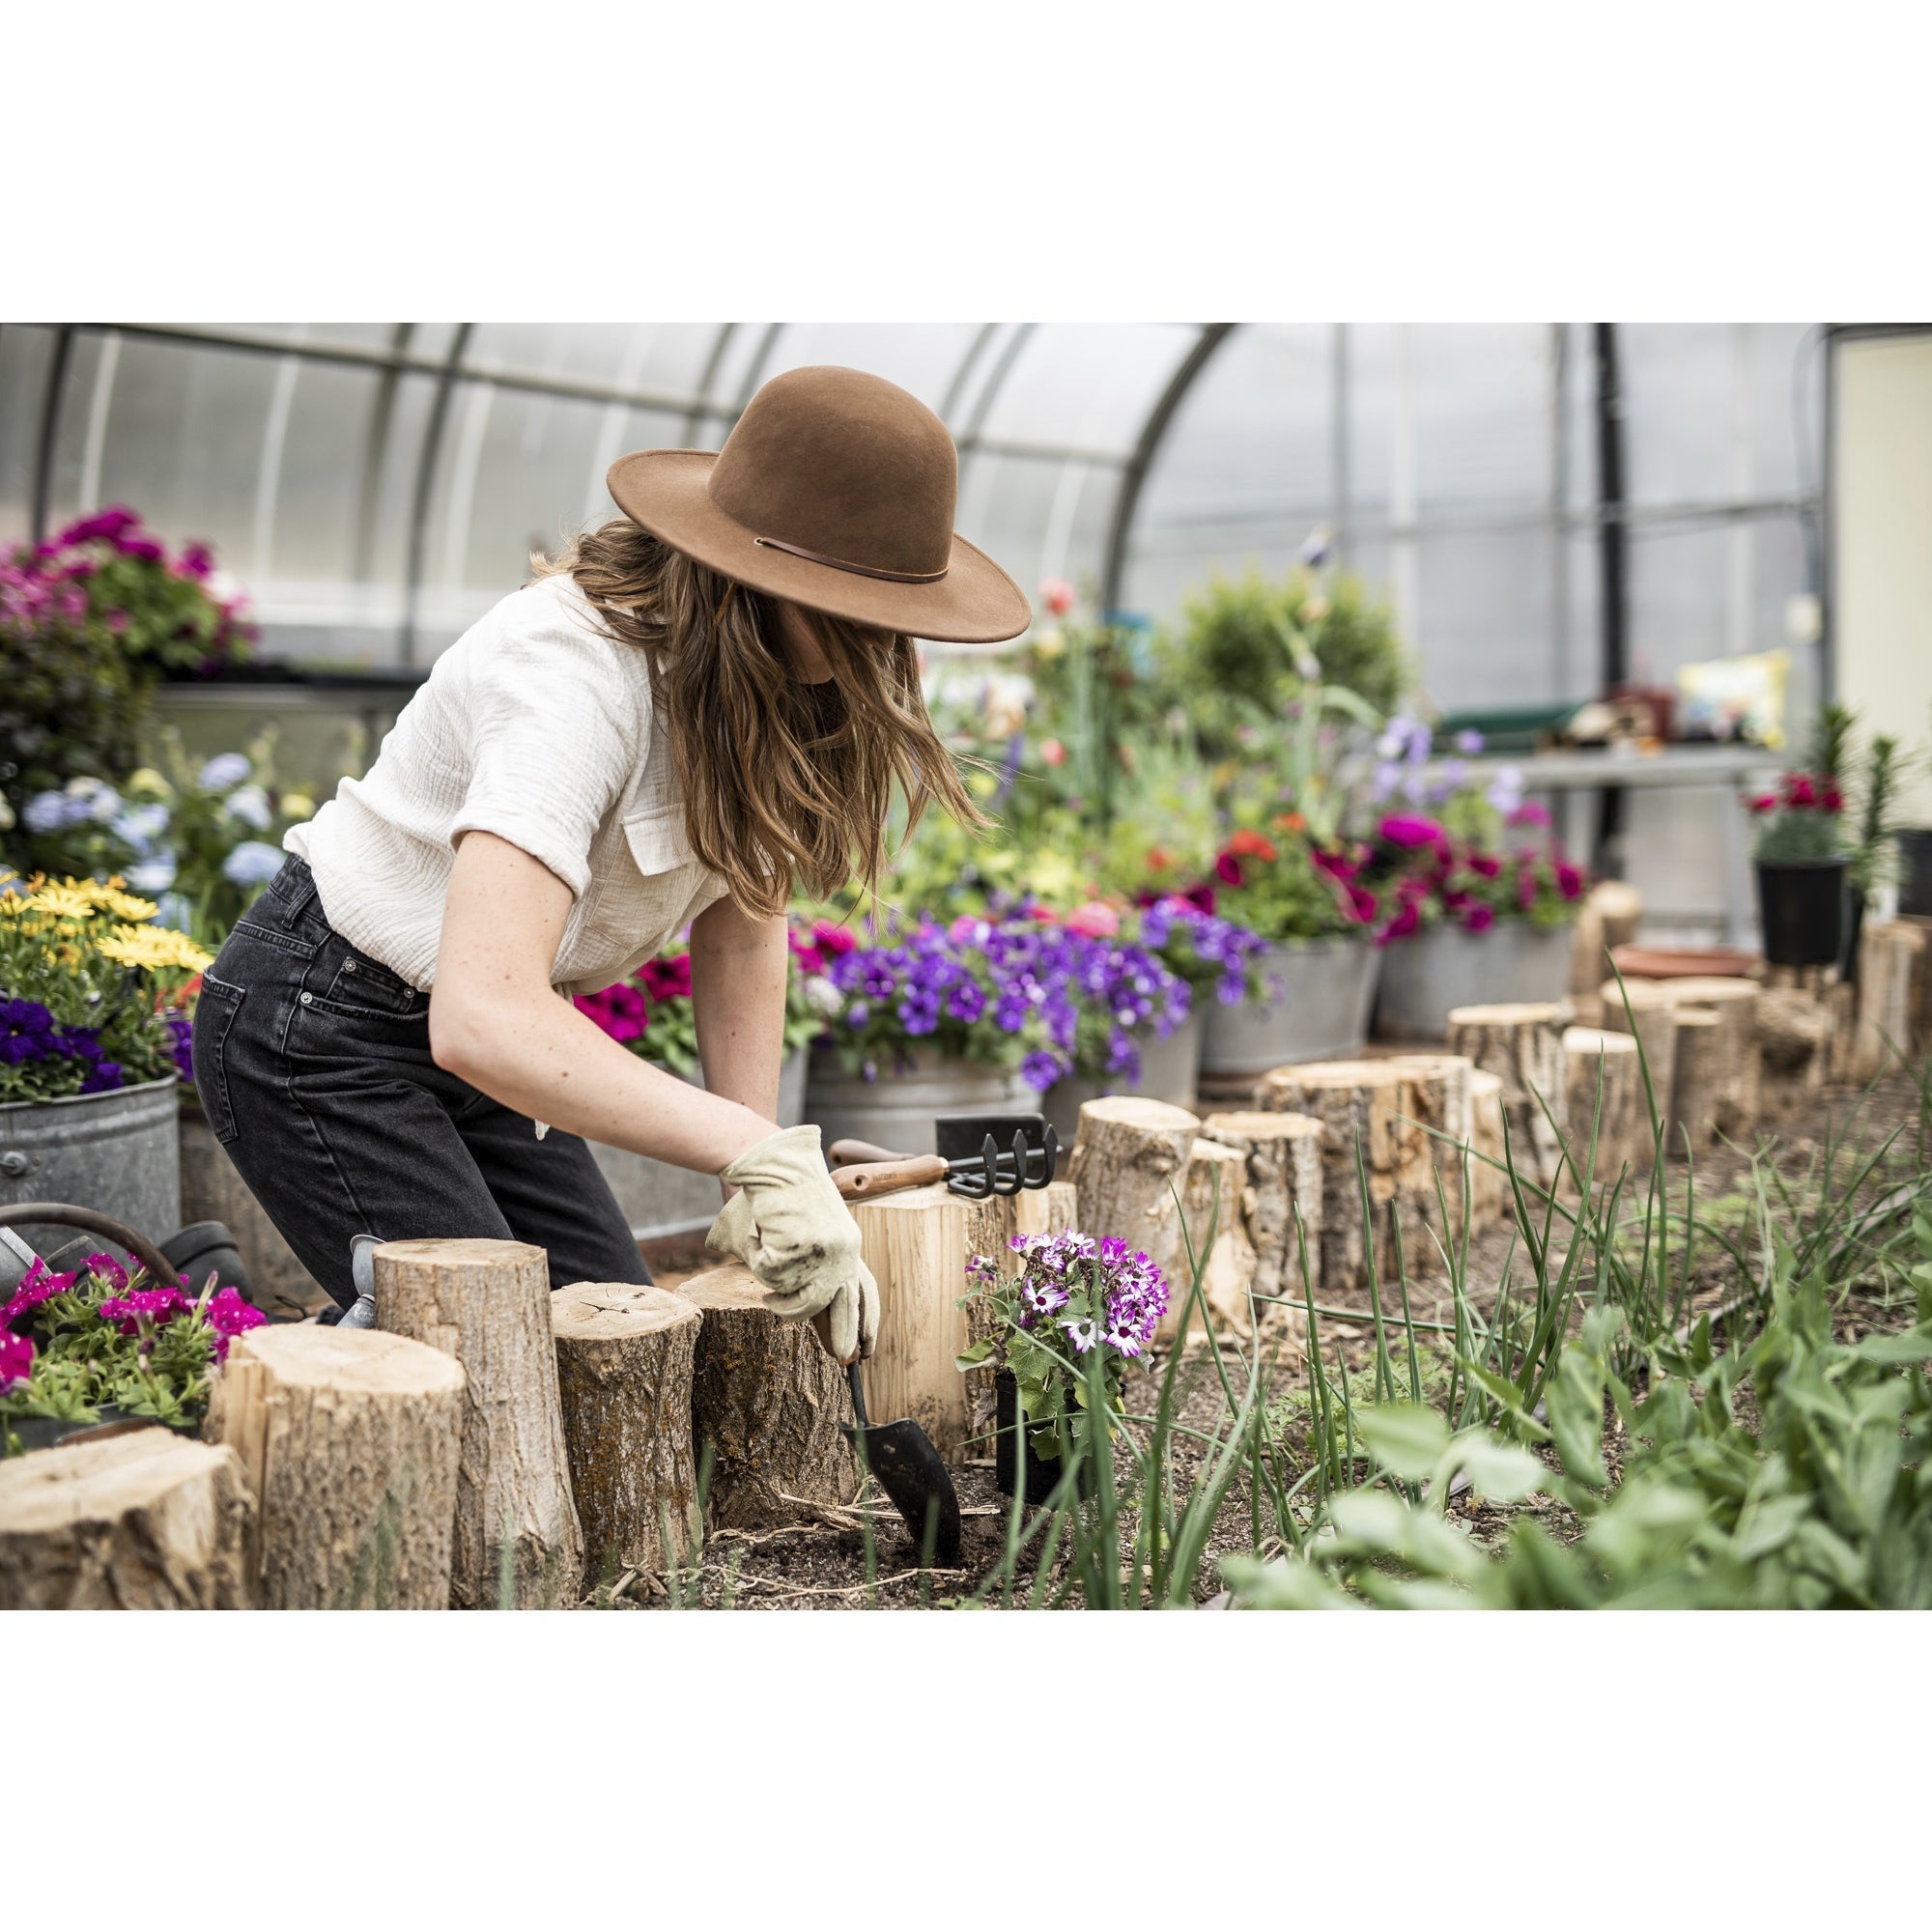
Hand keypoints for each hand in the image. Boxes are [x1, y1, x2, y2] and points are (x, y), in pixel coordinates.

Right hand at [707, 1125, 878, 1360]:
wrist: (773, 1161)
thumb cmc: (782, 1197)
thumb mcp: (810, 1234)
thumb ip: (815, 1270)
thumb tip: (814, 1318)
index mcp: (850, 1244)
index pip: (865, 1291)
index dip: (867, 1321)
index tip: (867, 1349)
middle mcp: (844, 1249)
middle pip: (842, 1306)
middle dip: (842, 1336)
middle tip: (843, 1361)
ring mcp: (822, 1249)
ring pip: (798, 1296)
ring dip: (777, 1295)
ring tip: (766, 1283)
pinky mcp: (799, 1245)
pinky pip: (770, 1275)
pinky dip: (755, 1258)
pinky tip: (755, 1237)